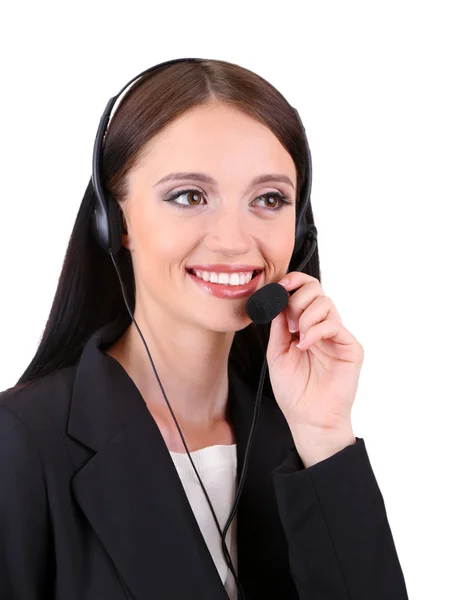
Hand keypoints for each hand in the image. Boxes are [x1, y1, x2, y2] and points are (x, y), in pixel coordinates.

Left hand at [266, 272, 363, 438]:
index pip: (305, 291)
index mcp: (306, 326)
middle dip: (297, 299)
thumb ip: (278, 326)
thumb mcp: (277, 353)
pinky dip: (315, 331)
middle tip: (289, 322)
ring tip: (297, 338)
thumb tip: (276, 300)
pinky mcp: (350, 347)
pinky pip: (334, 325)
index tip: (279, 288)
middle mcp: (323, 327)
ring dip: (305, 316)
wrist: (308, 418)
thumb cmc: (293, 391)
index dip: (293, 282)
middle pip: (317, 290)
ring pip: (325, 303)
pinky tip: (305, 345)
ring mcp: (338, 336)